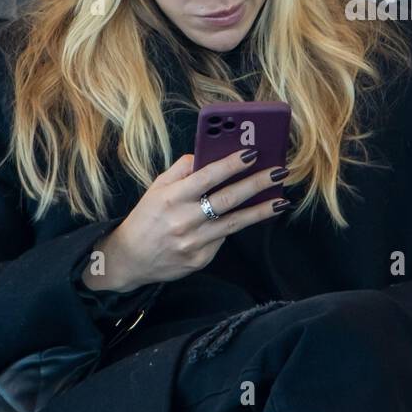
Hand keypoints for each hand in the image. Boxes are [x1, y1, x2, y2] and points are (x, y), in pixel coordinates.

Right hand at [80, 148, 287, 292]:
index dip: (231, 164)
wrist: (130, 259)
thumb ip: (181, 169)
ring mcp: (193, 242)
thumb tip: (206, 153)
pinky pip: (223, 239)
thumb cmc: (147, 216)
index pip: (207, 176)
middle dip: (257, 183)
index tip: (252, 152)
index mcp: (172, 197)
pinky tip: (253, 216)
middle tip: (279, 172)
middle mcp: (184, 220)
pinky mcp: (200, 259)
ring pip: (234, 223)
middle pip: (227, 199)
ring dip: (261, 210)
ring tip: (282, 200)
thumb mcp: (157, 187)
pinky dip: (238, 226)